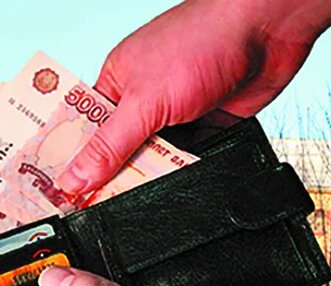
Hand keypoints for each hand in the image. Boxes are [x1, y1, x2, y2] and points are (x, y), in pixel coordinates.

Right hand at [57, 0, 330, 195]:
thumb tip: (73, 180)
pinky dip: (182, 174)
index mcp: (117, 83)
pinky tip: (172, 193)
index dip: (71, 162)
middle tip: (91, 212)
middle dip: (110, 178)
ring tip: (128, 210)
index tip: (60, 196)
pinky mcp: (208, 127)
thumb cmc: (202, 41)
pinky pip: (186, 162)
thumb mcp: (144, 101)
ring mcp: (177, 114)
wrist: (270, 29)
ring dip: (149, 178)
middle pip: (119, 152)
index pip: (84, 130)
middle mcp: (144, 99)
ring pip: (154, 161)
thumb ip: (110, 146)